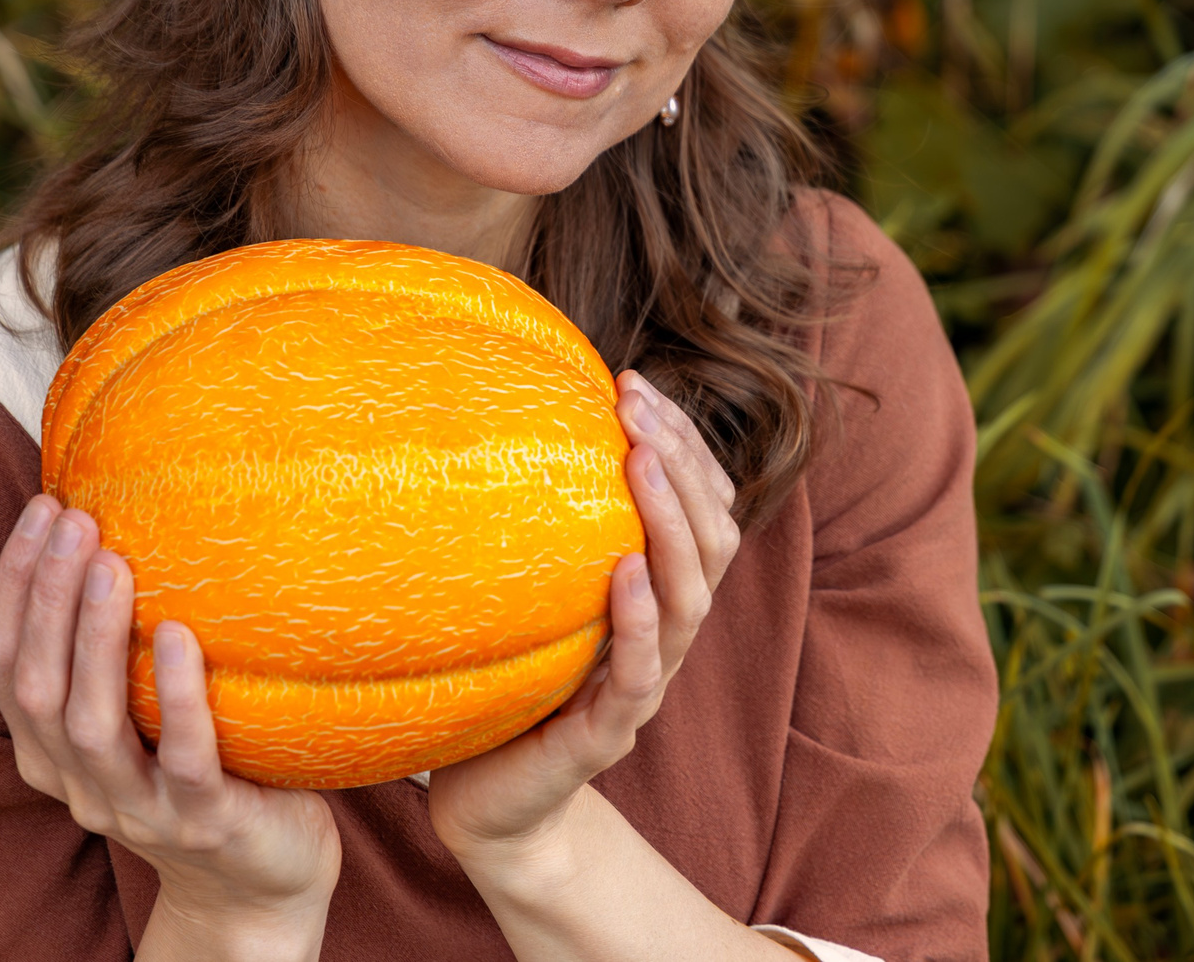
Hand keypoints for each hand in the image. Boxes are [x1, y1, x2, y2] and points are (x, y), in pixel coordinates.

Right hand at [0, 495, 339, 960]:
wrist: (260, 884)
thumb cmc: (205, 770)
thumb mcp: (143, 711)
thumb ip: (120, 646)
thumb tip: (128, 521)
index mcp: (49, 749)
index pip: (2, 660)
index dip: (11, 584)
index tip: (42, 508)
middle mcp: (76, 781)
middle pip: (35, 685)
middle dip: (46, 596)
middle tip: (75, 521)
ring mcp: (135, 808)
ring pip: (90, 723)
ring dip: (94, 637)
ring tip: (114, 563)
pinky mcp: (199, 824)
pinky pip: (182, 759)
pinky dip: (175, 697)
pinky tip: (181, 637)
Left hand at [425, 370, 741, 869]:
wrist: (490, 809)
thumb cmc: (502, 693)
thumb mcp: (525, 600)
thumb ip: (534, 536)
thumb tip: (483, 430)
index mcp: (650, 599)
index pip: (697, 509)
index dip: (682, 445)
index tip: (637, 384)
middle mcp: (661, 636)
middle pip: (710, 540)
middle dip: (683, 463)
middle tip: (640, 403)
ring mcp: (642, 686)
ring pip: (690, 598)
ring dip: (671, 522)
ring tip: (642, 460)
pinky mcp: (609, 734)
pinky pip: (640, 673)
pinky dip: (639, 618)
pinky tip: (625, 569)